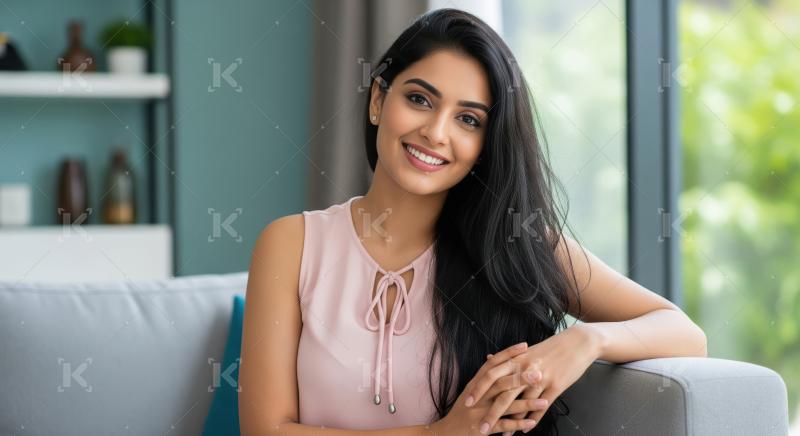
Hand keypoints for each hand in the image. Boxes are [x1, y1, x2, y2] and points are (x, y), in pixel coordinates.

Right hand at [429, 342, 549, 434]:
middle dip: (520, 378)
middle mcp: (478, 396)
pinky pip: (503, 425)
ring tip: (544, 401)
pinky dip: (518, 424)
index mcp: (475, 384)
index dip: (508, 354)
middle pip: (500, 383)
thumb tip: (492, 358)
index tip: (525, 346)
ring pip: (505, 404)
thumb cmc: (462, 410)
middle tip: (538, 373)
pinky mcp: (483, 428)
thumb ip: (483, 377)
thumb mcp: (470, 391)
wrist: (447, 433)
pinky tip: (532, 422)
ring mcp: (480, 412)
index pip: (492, 364)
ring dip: (526, 403)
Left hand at [463, 324, 600, 433]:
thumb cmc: (549, 348)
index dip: (478, 389)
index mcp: (516, 359)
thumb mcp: (526, 351)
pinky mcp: (555, 387)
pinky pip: (541, 407)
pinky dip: (532, 420)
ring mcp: (541, 379)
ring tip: (503, 435)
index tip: (467, 402)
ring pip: (522, 405)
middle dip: (490, 413)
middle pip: (503, 394)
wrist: (577, 343)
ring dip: (512, 422)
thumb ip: (506, 358)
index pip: (490, 375)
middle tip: (479, 426)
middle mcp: (525, 369)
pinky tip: (526, 429)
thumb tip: (487, 359)